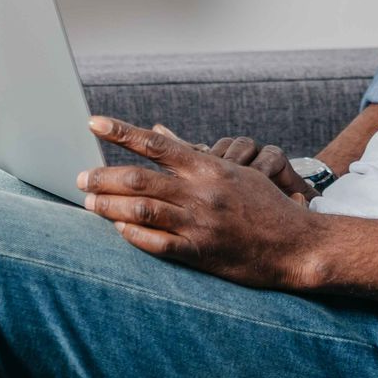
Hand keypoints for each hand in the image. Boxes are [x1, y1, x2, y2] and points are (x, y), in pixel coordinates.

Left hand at [78, 117, 327, 288]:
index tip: (93, 123)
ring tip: (89, 203)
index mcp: (208, 168)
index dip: (120, 132)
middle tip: (80, 178)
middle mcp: (201, 192)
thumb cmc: (264, 204)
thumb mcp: (231, 171)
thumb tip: (157, 131)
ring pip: (142, 210)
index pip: (155, 144)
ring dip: (109, 206)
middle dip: (103, 177)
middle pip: (139, 178)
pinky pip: (158, 244)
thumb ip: (190, 153)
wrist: (297, 244)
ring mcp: (200, 223)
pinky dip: (132, 236)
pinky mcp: (201, 254)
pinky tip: (117, 230)